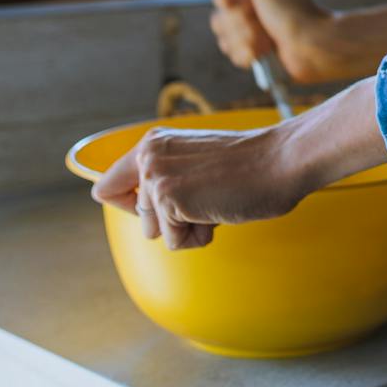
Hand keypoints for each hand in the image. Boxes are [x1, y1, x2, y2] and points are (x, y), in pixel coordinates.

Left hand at [88, 123, 314, 250]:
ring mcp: (156, 177)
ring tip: (214, 201)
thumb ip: (167, 178)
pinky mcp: (169, 199)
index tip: (162, 208)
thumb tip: (148, 216)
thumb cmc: (250, 167)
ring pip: (154, 232)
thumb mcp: (194, 163)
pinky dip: (199, 236)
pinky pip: (174, 243)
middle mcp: (148, 156)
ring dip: (186, 228)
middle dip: (171, 220)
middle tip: (207, 197)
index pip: (106, 187)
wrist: (280, 161)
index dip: (130, 207)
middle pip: (137, 217)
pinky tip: (218, 210)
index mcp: (152, 143)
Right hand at [203, 0, 334, 82]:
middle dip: (239, 22)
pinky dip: (249, 54)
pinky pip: (234, 55)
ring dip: (246, 38)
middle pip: (219, 18)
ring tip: (267, 40)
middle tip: (260, 20)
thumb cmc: (292, 12)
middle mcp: (250, 10)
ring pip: (224, 38)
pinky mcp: (254, 53)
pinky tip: (265, 52)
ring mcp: (251, 33)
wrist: (312, 46)